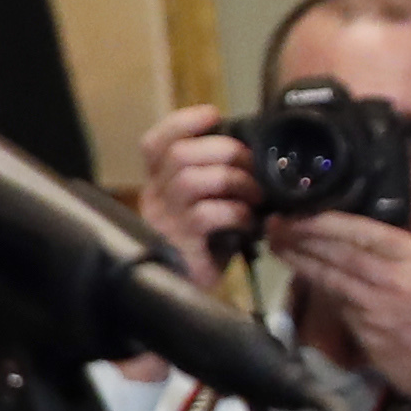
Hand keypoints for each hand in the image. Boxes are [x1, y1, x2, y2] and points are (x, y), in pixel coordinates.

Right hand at [131, 104, 255, 283]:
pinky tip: (248, 223)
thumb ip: (212, 176)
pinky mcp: (180, 244)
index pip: (155, 142)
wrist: (190, 295)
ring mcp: (165, 221)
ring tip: (255, 195)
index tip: (214, 115)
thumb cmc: (203, 243)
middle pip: (179, 154)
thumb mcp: (203, 204)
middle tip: (251, 165)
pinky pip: (207, 215)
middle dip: (224, 150)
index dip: (183, 122)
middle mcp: (154, 197)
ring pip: (193, 180)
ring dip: (234, 181)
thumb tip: (250, 149)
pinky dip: (236, 213)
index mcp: (158, 183)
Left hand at [265, 207, 410, 410]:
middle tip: (275, 224)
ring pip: (333, 279)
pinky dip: (319, 289)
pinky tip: (302, 276)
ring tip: (277, 245)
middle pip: (342, 254)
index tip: (302, 212)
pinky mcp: (368, 337)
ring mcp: (381, 311)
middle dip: (304, 238)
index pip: (367, 234)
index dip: (329, 223)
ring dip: (302, 262)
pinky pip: (339, 305)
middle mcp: (400, 283)